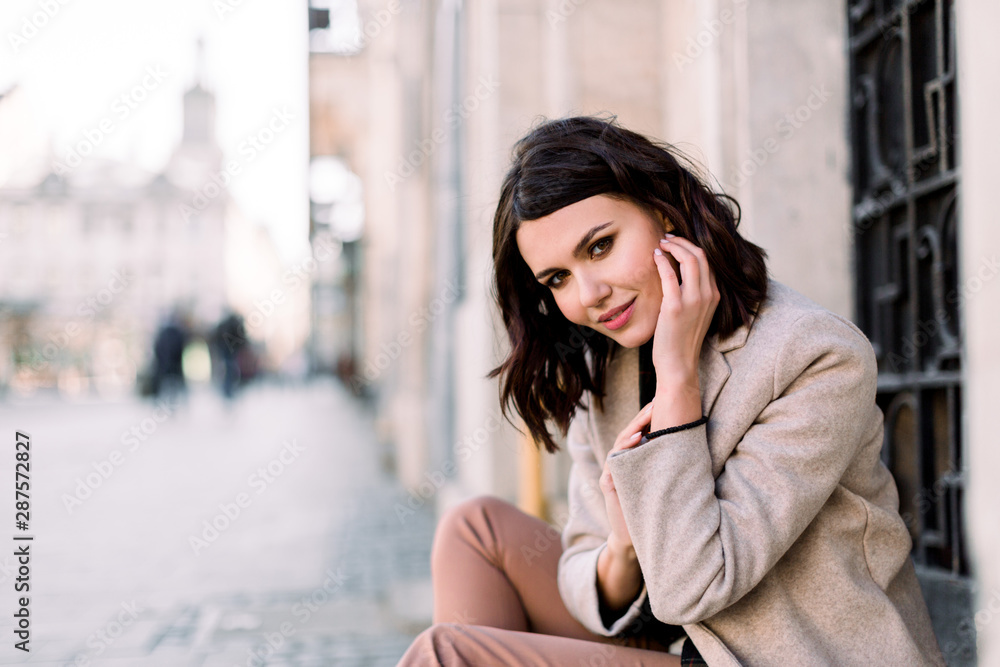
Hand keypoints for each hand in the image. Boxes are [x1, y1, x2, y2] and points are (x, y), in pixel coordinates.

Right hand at [599, 400, 654, 551]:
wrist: (638, 538)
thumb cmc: (653, 509)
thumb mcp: (662, 482)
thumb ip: (668, 464)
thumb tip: (692, 443)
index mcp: (635, 460)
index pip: (640, 433)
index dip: (648, 419)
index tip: (662, 403)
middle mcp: (622, 463)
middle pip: (628, 434)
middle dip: (641, 419)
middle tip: (654, 404)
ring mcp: (613, 473)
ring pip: (619, 446)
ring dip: (631, 433)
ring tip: (644, 422)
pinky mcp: (608, 485)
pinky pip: (612, 465)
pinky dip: (621, 453)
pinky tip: (633, 444)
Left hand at [651, 234, 720, 383]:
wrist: (678, 365)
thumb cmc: (681, 340)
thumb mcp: (694, 314)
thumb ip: (692, 295)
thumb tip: (677, 276)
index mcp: (714, 296)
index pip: (707, 262)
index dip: (691, 247)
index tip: (676, 242)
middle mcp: (708, 295)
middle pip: (700, 255)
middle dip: (682, 241)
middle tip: (667, 237)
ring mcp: (693, 300)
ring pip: (690, 259)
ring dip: (674, 246)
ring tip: (661, 243)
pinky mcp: (675, 307)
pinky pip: (669, 275)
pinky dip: (662, 260)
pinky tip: (655, 256)